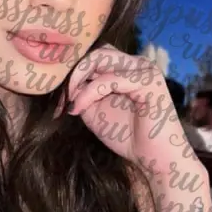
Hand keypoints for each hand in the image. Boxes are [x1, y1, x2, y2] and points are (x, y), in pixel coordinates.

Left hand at [63, 45, 194, 178]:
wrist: (154, 159)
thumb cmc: (128, 136)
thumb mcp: (94, 111)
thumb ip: (81, 92)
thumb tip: (63, 80)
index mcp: (126, 68)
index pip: (94, 55)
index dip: (72, 72)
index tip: (58, 99)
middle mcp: (137, 63)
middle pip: (96, 51)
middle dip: (73, 72)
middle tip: (61, 98)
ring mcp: (144, 69)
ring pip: (100, 57)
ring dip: (78, 78)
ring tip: (70, 103)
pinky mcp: (148, 81)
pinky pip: (108, 80)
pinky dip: (89, 93)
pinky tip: (79, 109)